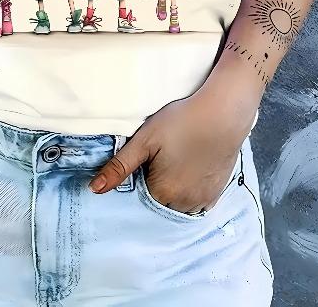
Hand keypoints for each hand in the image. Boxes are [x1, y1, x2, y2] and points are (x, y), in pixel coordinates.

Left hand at [89, 86, 256, 213]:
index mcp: (162, 192)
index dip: (141, 175)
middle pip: (159, 200)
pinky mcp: (217, 193)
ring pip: (178, 202)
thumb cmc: (182, 121)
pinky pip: (197, 200)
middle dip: (157, 183)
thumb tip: (94, 190)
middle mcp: (184, 203)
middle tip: (163, 155)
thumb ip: (120, 166)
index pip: (140, 195)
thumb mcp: (145, 139)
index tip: (148, 158)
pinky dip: (191, 189)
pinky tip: (192, 167)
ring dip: (174, 189)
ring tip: (178, 159)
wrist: (223, 113)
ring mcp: (203, 200)